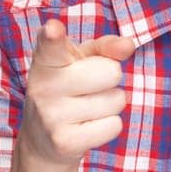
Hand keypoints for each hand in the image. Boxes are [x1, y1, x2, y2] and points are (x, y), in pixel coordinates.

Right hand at [17, 17, 136, 171]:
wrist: (42, 141)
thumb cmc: (70, 87)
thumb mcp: (83, 60)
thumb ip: (106, 46)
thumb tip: (128, 45)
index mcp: (46, 61)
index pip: (50, 45)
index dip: (52, 36)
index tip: (52, 29)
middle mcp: (43, 87)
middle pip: (111, 72)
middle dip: (110, 79)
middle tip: (88, 88)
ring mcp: (51, 116)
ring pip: (117, 100)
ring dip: (110, 104)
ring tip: (85, 109)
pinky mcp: (65, 142)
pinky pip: (115, 126)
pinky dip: (108, 126)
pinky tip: (86, 127)